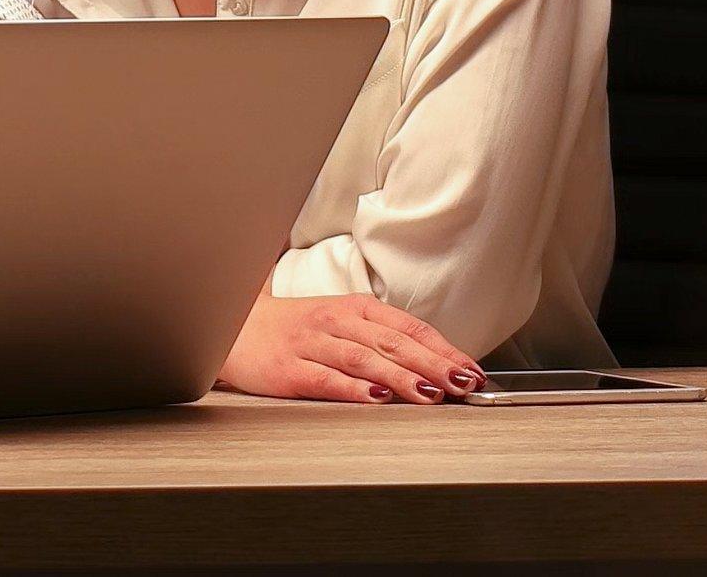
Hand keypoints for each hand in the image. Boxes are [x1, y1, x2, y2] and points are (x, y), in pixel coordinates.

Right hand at [219, 290, 483, 404]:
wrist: (233, 328)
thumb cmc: (296, 330)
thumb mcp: (342, 324)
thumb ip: (383, 341)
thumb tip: (438, 366)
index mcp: (354, 308)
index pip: (408, 327)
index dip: (443, 349)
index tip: (473, 372)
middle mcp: (335, 322)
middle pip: (392, 342)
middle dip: (433, 364)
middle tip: (463, 384)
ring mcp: (311, 344)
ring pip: (363, 359)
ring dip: (401, 376)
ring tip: (431, 394)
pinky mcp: (288, 369)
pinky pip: (325, 378)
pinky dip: (353, 388)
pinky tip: (376, 397)